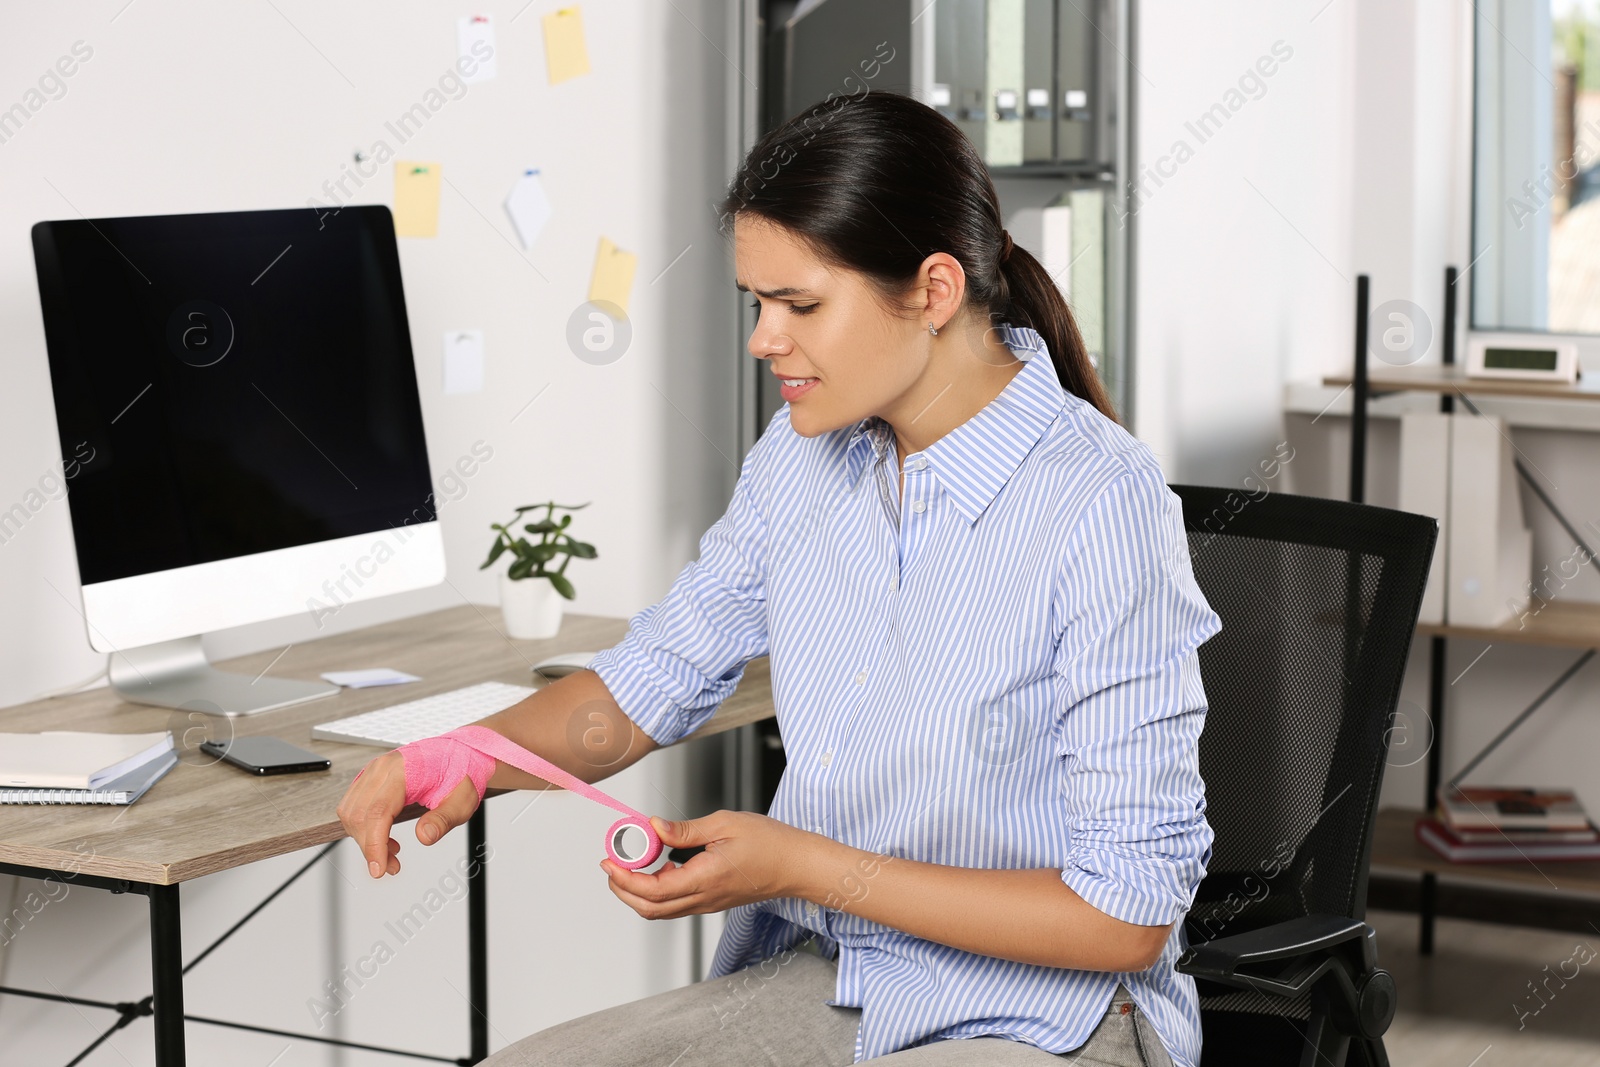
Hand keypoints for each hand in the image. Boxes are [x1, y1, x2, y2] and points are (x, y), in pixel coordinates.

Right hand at [335, 750, 480, 878]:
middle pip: (360, 816)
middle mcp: (382, 768)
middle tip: (392, 866)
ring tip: (391, 851)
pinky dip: (364, 828)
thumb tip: (424, 837)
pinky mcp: (369, 779)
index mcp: (403, 770)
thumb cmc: (460, 773)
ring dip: (366, 840)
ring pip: (351, 814)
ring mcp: (372, 772)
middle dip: (371, 848)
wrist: (459, 754)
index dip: (374, 844)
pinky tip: (384, 837)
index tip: (379, 869)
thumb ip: (444, 819)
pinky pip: (353, 808)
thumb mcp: (462, 800)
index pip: (378, 812)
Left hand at [600, 811, 820, 918]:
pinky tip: (657, 867)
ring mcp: (707, 903)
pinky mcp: (712, 901)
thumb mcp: (724, 824)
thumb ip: (684, 830)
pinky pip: (676, 904)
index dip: (625, 879)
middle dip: (622, 889)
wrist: (796, 864)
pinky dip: (656, 891)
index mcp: (705, 879)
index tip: (609, 861)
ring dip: (637, 892)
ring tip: (629, 864)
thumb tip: (654, 827)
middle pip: (650, 908)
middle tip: (611, 864)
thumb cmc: (769, 842)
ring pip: (661, 910)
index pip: (653, 891)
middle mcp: (704, 898)